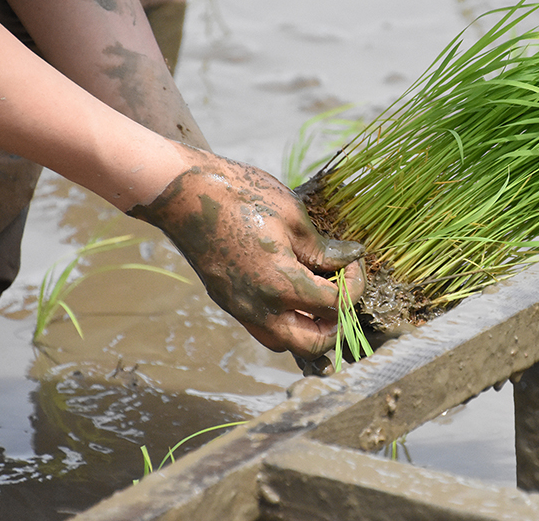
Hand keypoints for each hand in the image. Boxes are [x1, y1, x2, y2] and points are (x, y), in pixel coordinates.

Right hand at [128, 145, 365, 358]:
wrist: (184, 194)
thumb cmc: (239, 196)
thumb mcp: (292, 216)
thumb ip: (323, 247)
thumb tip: (349, 257)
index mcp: (280, 285)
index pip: (335, 305)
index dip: (354, 284)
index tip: (352, 260)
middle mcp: (259, 308)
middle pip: (313, 343)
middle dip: (336, 322)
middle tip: (342, 290)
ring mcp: (240, 308)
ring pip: (285, 342)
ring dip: (309, 328)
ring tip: (318, 294)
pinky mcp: (228, 302)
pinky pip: (263, 328)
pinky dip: (285, 320)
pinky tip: (293, 291)